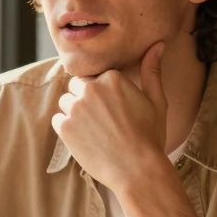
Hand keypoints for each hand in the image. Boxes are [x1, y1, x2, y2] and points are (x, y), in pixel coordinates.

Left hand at [51, 41, 167, 190]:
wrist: (138, 171)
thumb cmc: (150, 137)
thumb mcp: (156, 101)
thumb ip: (152, 70)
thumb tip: (158, 45)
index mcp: (112, 78)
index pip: (95, 78)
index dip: (104, 96)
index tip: (114, 112)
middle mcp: (91, 88)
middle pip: (77, 87)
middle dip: (86, 101)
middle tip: (104, 123)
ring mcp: (76, 107)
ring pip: (66, 103)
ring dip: (75, 114)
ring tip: (96, 132)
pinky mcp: (64, 127)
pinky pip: (58, 120)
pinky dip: (68, 129)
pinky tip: (87, 140)